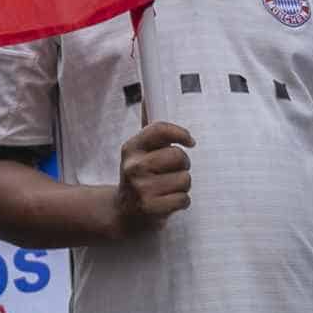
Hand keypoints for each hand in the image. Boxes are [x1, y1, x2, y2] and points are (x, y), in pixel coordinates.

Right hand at [101, 122, 191, 237]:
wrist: (122, 214)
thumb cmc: (138, 178)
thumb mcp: (137, 153)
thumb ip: (148, 130)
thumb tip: (147, 98)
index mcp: (131, 148)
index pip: (160, 129)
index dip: (181, 133)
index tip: (190, 141)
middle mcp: (134, 166)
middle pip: (179, 156)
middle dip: (183, 165)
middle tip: (174, 172)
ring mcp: (141, 187)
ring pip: (184, 179)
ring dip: (183, 186)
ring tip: (169, 190)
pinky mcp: (150, 207)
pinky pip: (183, 199)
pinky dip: (181, 202)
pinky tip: (168, 203)